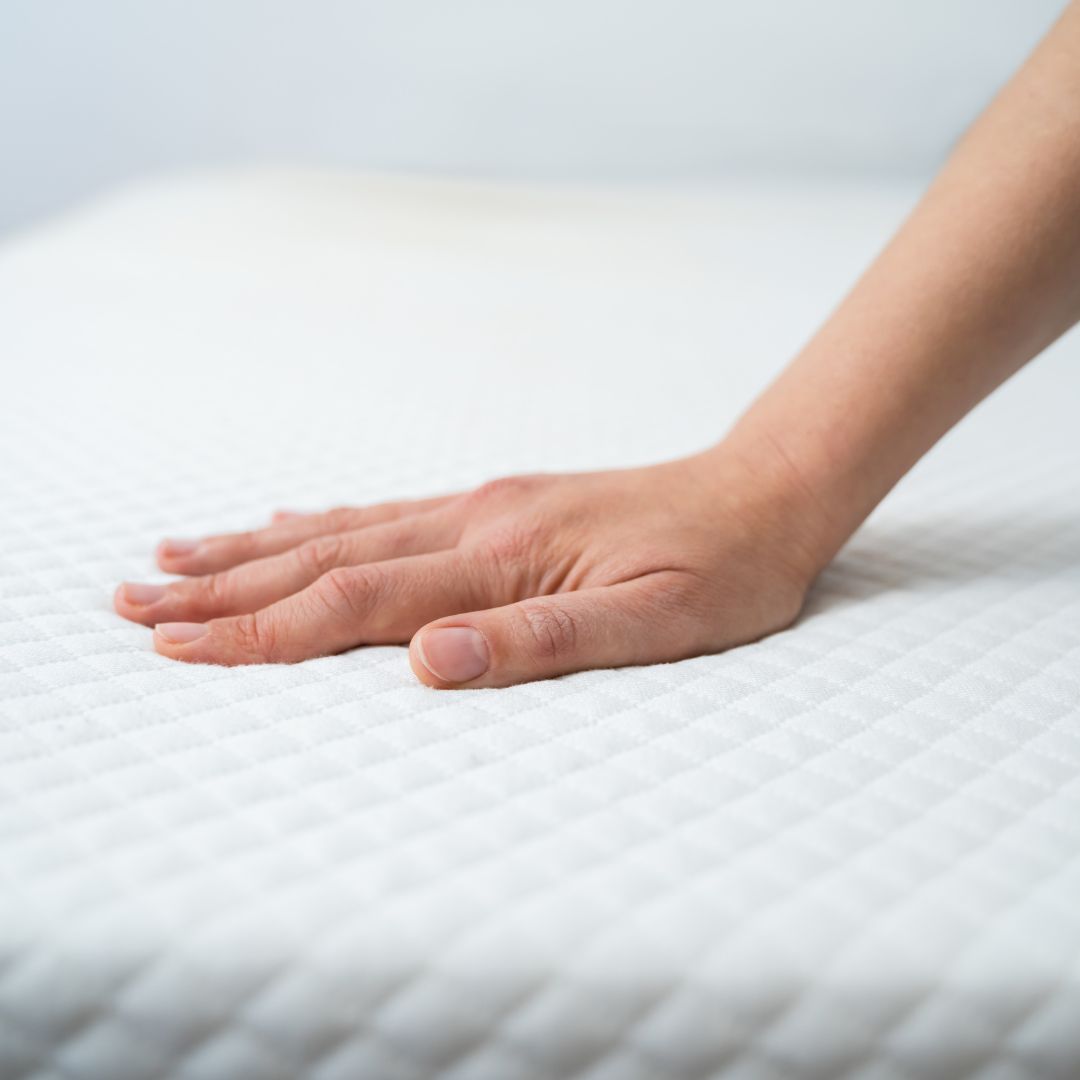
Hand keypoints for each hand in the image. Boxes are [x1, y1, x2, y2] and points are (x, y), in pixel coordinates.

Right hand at [114, 450, 819, 687]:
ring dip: (254, 550)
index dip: (263, 630)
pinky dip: (320, 523)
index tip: (181, 645)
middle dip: (226, 587)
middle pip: (325, 560)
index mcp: (502, 558)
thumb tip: (433, 663)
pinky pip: (386, 512)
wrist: (760, 493)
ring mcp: (480, 506)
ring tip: (178, 555)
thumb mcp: (656, 623)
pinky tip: (286, 521)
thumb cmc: (719, 568)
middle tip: (137, 600)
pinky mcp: (496, 503)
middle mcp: (475, 522)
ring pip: (342, 530)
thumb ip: (543, 641)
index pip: (357, 604)